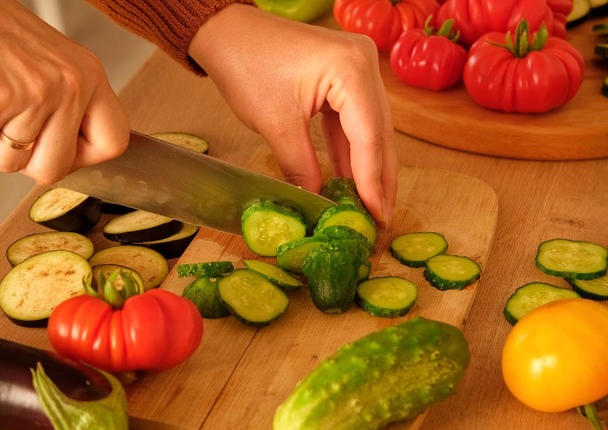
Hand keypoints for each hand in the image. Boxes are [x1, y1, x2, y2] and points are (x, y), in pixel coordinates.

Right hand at [0, 0, 128, 184]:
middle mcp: (70, 84)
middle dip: (24, 162)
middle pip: (57, 166)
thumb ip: (68, 102)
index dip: (83, 158)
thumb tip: (69, 149)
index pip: (114, 141)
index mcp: (89, 75)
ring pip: (11, 162)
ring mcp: (35, 93)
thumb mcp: (51, 62)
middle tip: (6, 138)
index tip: (59, 151)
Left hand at [189, 4, 396, 226]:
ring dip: (366, 168)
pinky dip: (350, 150)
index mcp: (351, 70)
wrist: (227, 31)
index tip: (377, 217)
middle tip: (380, 220)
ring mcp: (357, 68)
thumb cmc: (247, 65)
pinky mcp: (345, 76)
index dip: (373, 182)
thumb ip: (301, 167)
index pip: (369, 136)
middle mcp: (364, 64)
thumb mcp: (276, 124)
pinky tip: (351, 181)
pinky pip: (353, 120)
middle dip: (378, 179)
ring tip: (369, 207)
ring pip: (370, 129)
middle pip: (379, 133)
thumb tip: (318, 205)